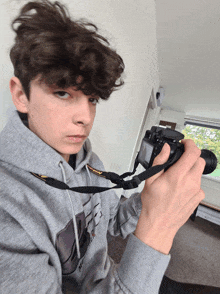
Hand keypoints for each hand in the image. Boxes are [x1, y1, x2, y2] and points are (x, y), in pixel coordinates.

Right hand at [134, 139, 205, 253]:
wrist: (159, 224)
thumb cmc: (153, 205)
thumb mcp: (150, 180)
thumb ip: (160, 161)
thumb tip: (166, 149)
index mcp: (177, 176)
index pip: (193, 153)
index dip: (190, 144)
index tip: (185, 143)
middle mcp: (190, 182)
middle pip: (199, 160)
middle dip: (191, 156)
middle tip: (181, 158)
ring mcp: (196, 191)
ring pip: (199, 172)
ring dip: (191, 169)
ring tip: (178, 176)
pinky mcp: (198, 198)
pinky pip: (199, 184)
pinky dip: (192, 181)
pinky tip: (181, 187)